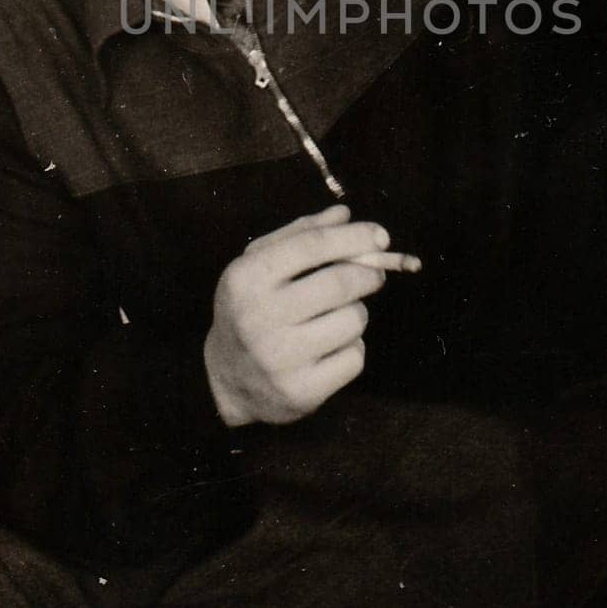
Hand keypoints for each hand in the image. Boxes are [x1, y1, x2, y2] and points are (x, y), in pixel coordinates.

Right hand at [204, 204, 420, 427]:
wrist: (225, 380)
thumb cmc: (249, 309)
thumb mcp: (259, 264)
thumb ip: (301, 234)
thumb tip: (343, 215)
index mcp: (247, 278)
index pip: (312, 246)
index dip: (354, 237)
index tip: (381, 236)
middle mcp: (260, 318)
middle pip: (340, 283)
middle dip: (368, 273)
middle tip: (373, 274)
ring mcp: (281, 359)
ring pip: (353, 321)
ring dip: (356, 313)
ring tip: (335, 317)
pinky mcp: (303, 392)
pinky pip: (355, 358)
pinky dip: (352, 349)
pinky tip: (329, 349)